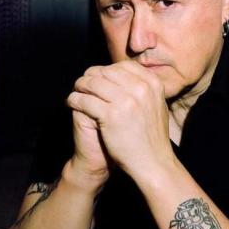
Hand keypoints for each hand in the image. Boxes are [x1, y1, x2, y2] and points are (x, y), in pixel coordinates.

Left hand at [67, 61, 174, 181]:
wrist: (153, 162)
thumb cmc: (152, 137)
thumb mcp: (156, 105)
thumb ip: (145, 89)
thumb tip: (127, 74)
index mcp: (152, 84)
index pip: (124, 66)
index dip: (107, 70)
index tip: (99, 77)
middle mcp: (141, 89)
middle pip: (106, 72)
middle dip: (91, 76)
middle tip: (82, 83)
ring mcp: (126, 101)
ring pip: (93, 83)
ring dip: (80, 86)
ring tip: (76, 91)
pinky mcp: (110, 115)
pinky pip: (85, 100)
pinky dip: (74, 99)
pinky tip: (71, 102)